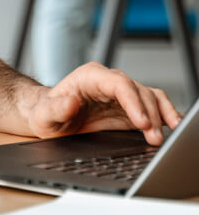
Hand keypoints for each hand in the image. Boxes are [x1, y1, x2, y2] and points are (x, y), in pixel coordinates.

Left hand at [27, 62, 181, 145]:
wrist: (48, 119)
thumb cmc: (45, 113)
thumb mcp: (44, 114)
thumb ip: (55, 108)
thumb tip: (70, 103)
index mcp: (90, 76)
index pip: (118, 83)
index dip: (133, 101)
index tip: (141, 121)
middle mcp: (107, 81)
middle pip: (137, 90)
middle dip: (149, 113)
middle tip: (154, 137)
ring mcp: (120, 94)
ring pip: (148, 96)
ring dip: (160, 115)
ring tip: (163, 136)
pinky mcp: (128, 108)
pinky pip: (151, 106)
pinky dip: (164, 114)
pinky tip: (171, 126)